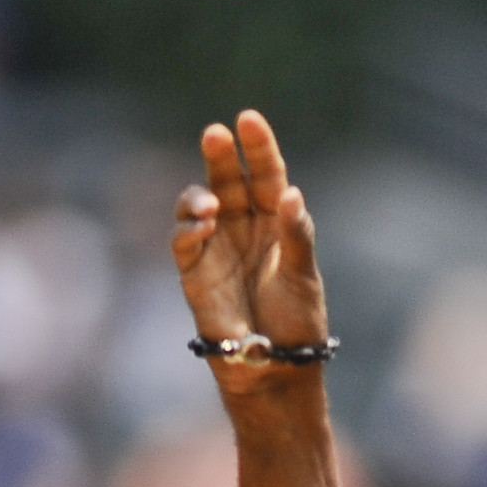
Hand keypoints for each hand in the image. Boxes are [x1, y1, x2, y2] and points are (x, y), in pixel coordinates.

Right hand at [171, 109, 327, 388]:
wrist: (274, 367)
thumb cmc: (297, 322)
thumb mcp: (303, 277)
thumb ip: (297, 236)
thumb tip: (291, 194)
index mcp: (277, 222)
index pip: (267, 175)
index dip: (259, 147)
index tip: (249, 119)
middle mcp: (244, 228)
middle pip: (228, 180)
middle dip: (221, 156)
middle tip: (216, 134)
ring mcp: (217, 247)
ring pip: (198, 204)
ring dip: (198, 196)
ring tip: (207, 206)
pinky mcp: (195, 272)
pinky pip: (184, 241)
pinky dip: (188, 230)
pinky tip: (200, 228)